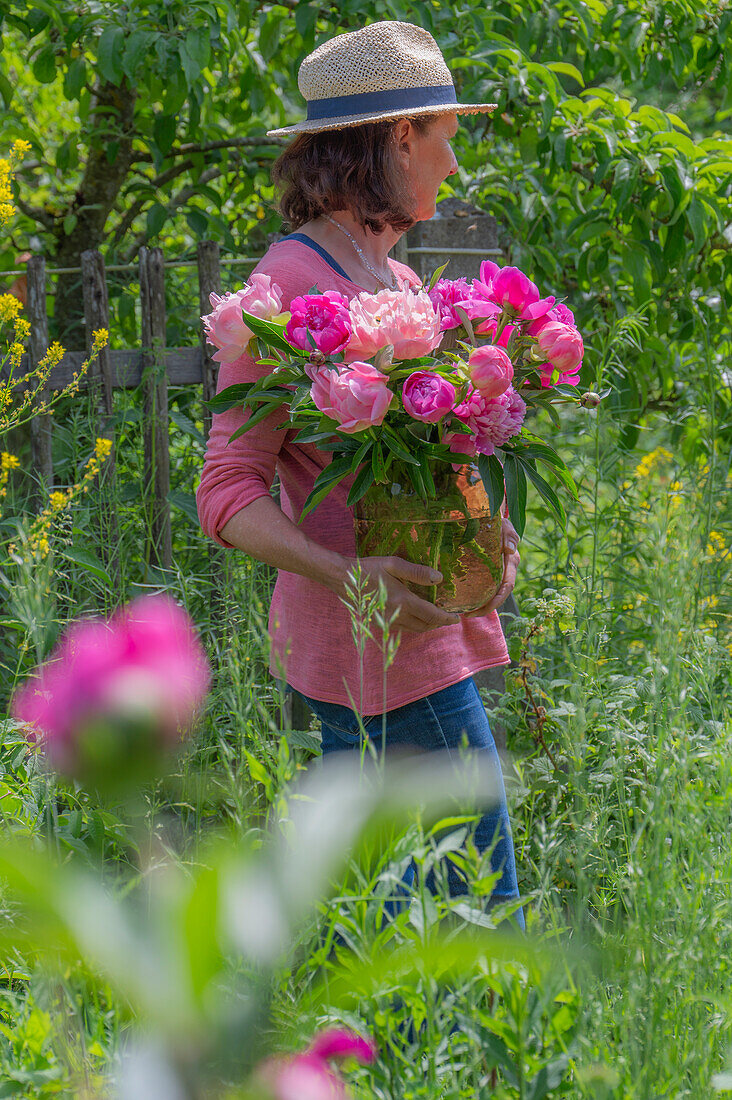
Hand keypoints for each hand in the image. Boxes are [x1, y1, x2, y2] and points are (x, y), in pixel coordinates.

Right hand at [345, 555, 461, 632]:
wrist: (343, 579)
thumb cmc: (369, 568)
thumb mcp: (394, 564)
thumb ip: (418, 572)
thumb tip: (439, 578)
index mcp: (403, 600)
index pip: (431, 614)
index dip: (446, 618)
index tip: (457, 618)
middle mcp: (397, 614)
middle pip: (425, 625)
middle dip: (438, 623)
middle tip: (447, 616)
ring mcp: (387, 620)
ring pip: (414, 629)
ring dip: (426, 624)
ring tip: (434, 616)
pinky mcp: (380, 622)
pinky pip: (403, 628)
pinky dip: (414, 624)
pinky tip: (414, 615)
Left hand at [462, 517, 520, 617]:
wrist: (489, 517)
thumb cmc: (498, 522)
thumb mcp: (504, 526)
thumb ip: (509, 535)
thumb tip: (510, 549)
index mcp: (511, 563)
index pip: (507, 586)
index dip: (498, 600)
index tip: (484, 609)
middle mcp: (505, 570)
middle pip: (498, 594)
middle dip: (486, 608)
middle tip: (468, 615)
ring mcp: (496, 571)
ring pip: (490, 592)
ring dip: (479, 605)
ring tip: (464, 613)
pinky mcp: (487, 570)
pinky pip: (483, 585)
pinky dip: (474, 595)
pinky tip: (461, 600)